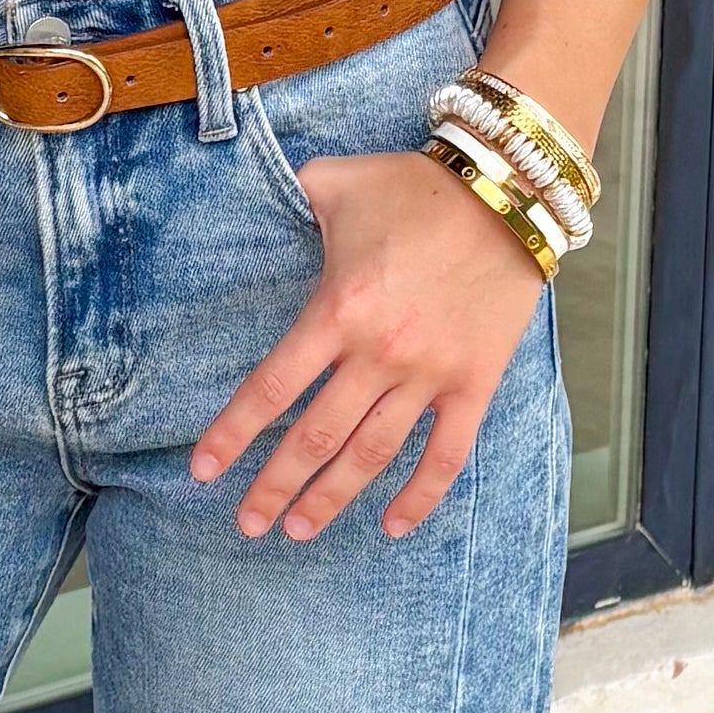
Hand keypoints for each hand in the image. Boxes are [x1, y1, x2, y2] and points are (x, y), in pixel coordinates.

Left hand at [189, 150, 548, 547]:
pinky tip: (393, 526)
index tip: (203, 471)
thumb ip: (291, 198)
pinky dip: (420, 496)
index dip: (233, 434)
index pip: (271, 388)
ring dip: (331, 498)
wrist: (510, 192)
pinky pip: (446, 455)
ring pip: (371, 455)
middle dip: (274, 487)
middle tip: (246, 524)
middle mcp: (379, 353)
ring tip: (298, 531)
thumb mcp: (335, 181)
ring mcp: (430, 374)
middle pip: (314, 437)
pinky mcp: (474, 383)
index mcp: (337, 310)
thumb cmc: (416, 187)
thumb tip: (261, 200)